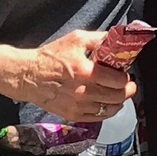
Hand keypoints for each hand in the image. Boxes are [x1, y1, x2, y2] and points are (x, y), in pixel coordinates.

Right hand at [13, 29, 135, 120]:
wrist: (28, 75)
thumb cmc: (50, 57)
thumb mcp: (75, 39)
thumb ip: (98, 39)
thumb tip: (115, 38)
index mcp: (87, 72)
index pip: (119, 80)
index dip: (126, 77)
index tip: (125, 74)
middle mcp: (85, 92)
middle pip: (118, 96)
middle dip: (128, 90)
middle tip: (128, 85)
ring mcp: (79, 106)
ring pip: (110, 109)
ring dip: (119, 102)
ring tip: (119, 94)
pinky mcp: (72, 114)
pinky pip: (97, 118)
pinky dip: (106, 112)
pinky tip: (107, 104)